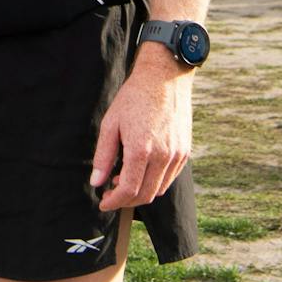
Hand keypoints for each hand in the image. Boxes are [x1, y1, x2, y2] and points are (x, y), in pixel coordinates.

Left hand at [89, 50, 191, 212]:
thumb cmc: (133, 98)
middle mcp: (163, 156)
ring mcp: (177, 155)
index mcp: (142, 149)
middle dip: (126, 200)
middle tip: (111, 192)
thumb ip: (103, 156)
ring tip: (124, 177)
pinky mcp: (185, 153)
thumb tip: (96, 182)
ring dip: (140, 191)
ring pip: (158, 189)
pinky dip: (155, 182)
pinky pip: (169, 178)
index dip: (115, 201)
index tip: (104, 202)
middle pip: (145, 195)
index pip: (129, 190)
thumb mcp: (111, 123)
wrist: (163, 79)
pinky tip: (142, 169)